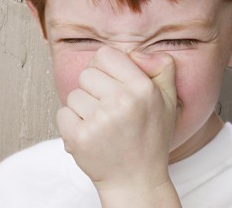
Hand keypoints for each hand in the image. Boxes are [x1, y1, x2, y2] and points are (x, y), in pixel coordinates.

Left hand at [56, 45, 179, 204]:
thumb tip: (136, 51)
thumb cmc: (149, 138)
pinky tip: (90, 134)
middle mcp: (121, 101)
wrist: (136, 180)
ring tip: (102, 124)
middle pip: (86, 74)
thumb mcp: (168, 99)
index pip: (105, 54)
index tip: (110, 83)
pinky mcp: (79, 137)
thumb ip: (161, 66)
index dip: (104, 67)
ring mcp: (99, 120)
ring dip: (83, 108)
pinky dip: (71, 123)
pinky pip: (62, 113)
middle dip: (93, 89)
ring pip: (73, 94)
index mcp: (142, 88)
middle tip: (109, 109)